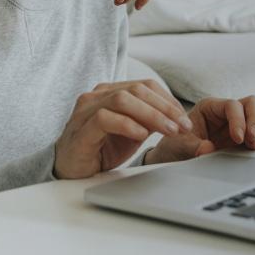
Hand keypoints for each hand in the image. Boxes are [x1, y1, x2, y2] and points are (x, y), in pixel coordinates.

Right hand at [54, 80, 192, 178]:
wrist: (71, 169)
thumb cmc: (100, 148)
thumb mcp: (132, 132)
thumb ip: (149, 120)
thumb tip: (178, 117)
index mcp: (110, 92)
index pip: (144, 85)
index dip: (168, 100)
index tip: (184, 118)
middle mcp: (97, 95)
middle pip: (137, 89)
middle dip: (165, 107)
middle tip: (183, 126)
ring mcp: (86, 110)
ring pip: (122, 99)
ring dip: (152, 114)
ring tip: (169, 130)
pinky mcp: (81, 129)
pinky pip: (105, 118)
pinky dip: (127, 125)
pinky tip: (142, 135)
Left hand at [144, 96, 254, 165]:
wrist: (174, 159)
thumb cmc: (174, 146)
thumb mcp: (180, 146)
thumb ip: (193, 147)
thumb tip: (208, 150)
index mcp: (209, 107)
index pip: (232, 105)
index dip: (238, 120)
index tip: (238, 138)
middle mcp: (225, 112)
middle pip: (252, 104)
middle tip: (253, 140)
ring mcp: (235, 124)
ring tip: (254, 146)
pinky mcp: (241, 138)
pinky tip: (253, 150)